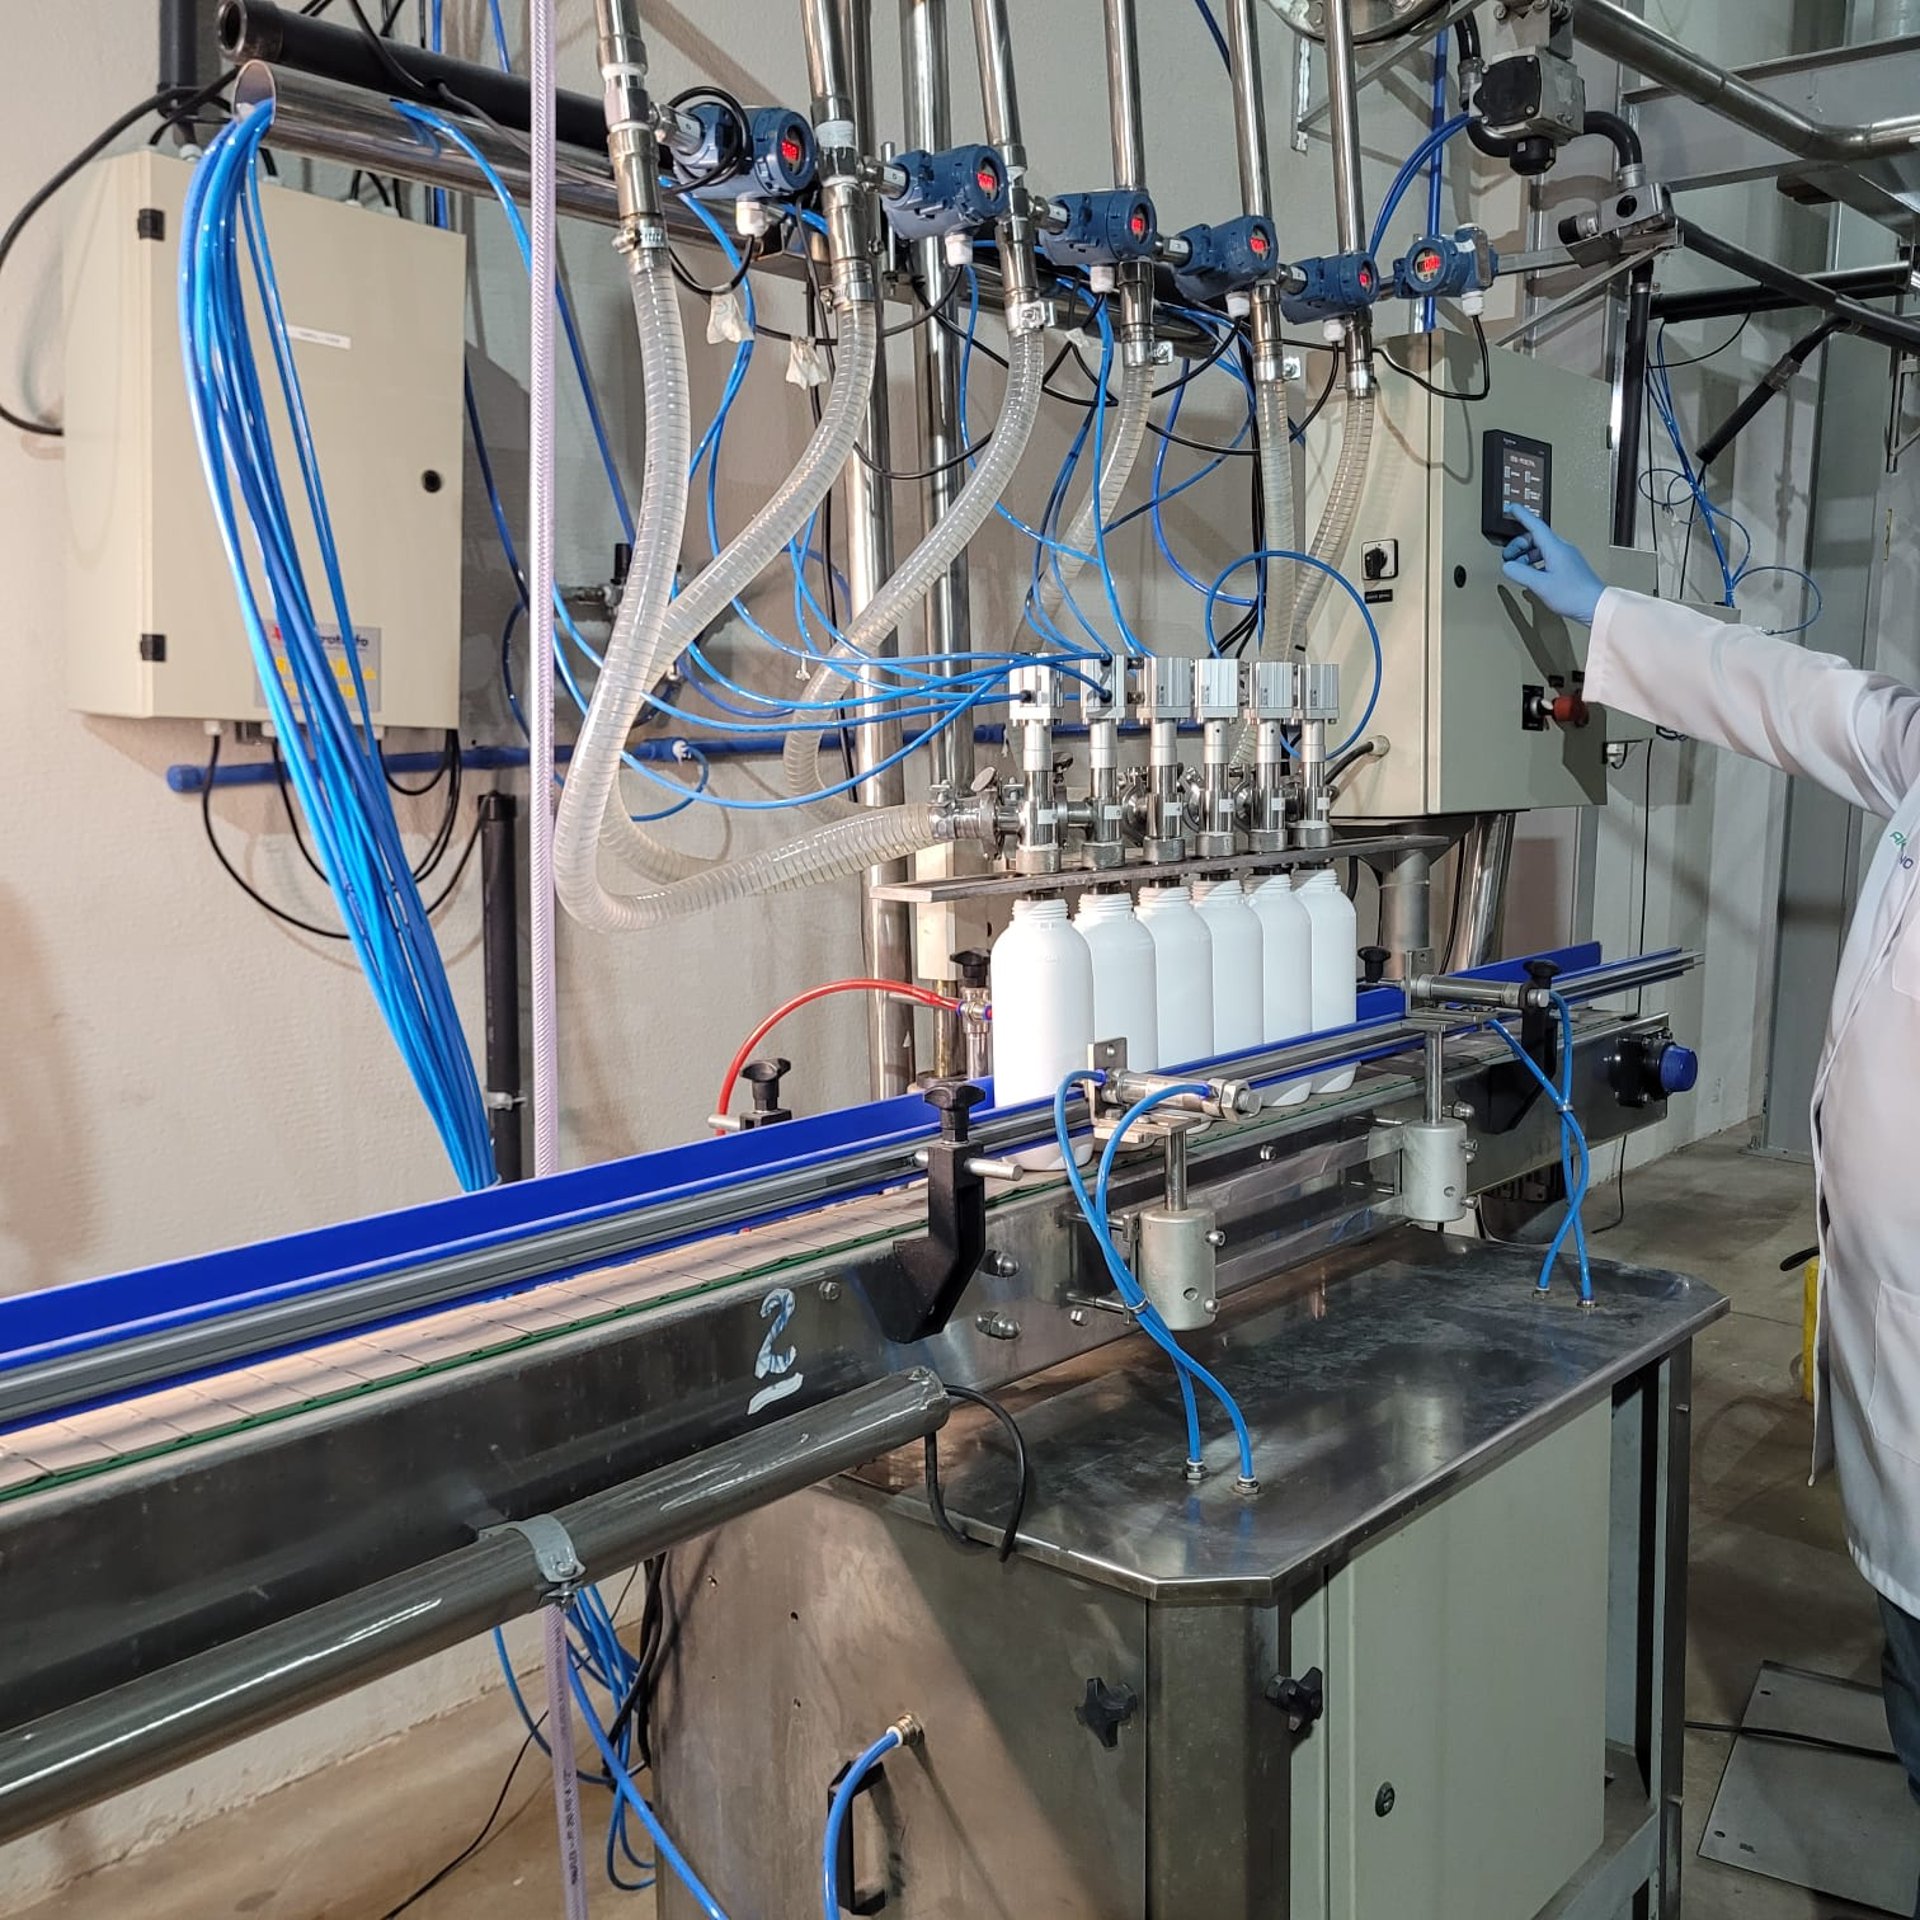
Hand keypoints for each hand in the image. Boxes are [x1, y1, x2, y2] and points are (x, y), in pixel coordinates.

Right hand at [1501, 504, 1604, 626]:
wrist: (1595, 605)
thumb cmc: (1573, 595)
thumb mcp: (1540, 585)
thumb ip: (1521, 573)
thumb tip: (1508, 566)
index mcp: (1555, 548)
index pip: (1535, 525)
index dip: (1522, 516)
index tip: (1512, 508)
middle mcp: (1562, 549)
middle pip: (1535, 538)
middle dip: (1518, 545)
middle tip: (1508, 558)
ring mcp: (1566, 557)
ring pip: (1540, 548)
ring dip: (1526, 556)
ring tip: (1518, 569)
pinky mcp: (1568, 567)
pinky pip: (1547, 558)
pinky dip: (1535, 563)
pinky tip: (1531, 575)